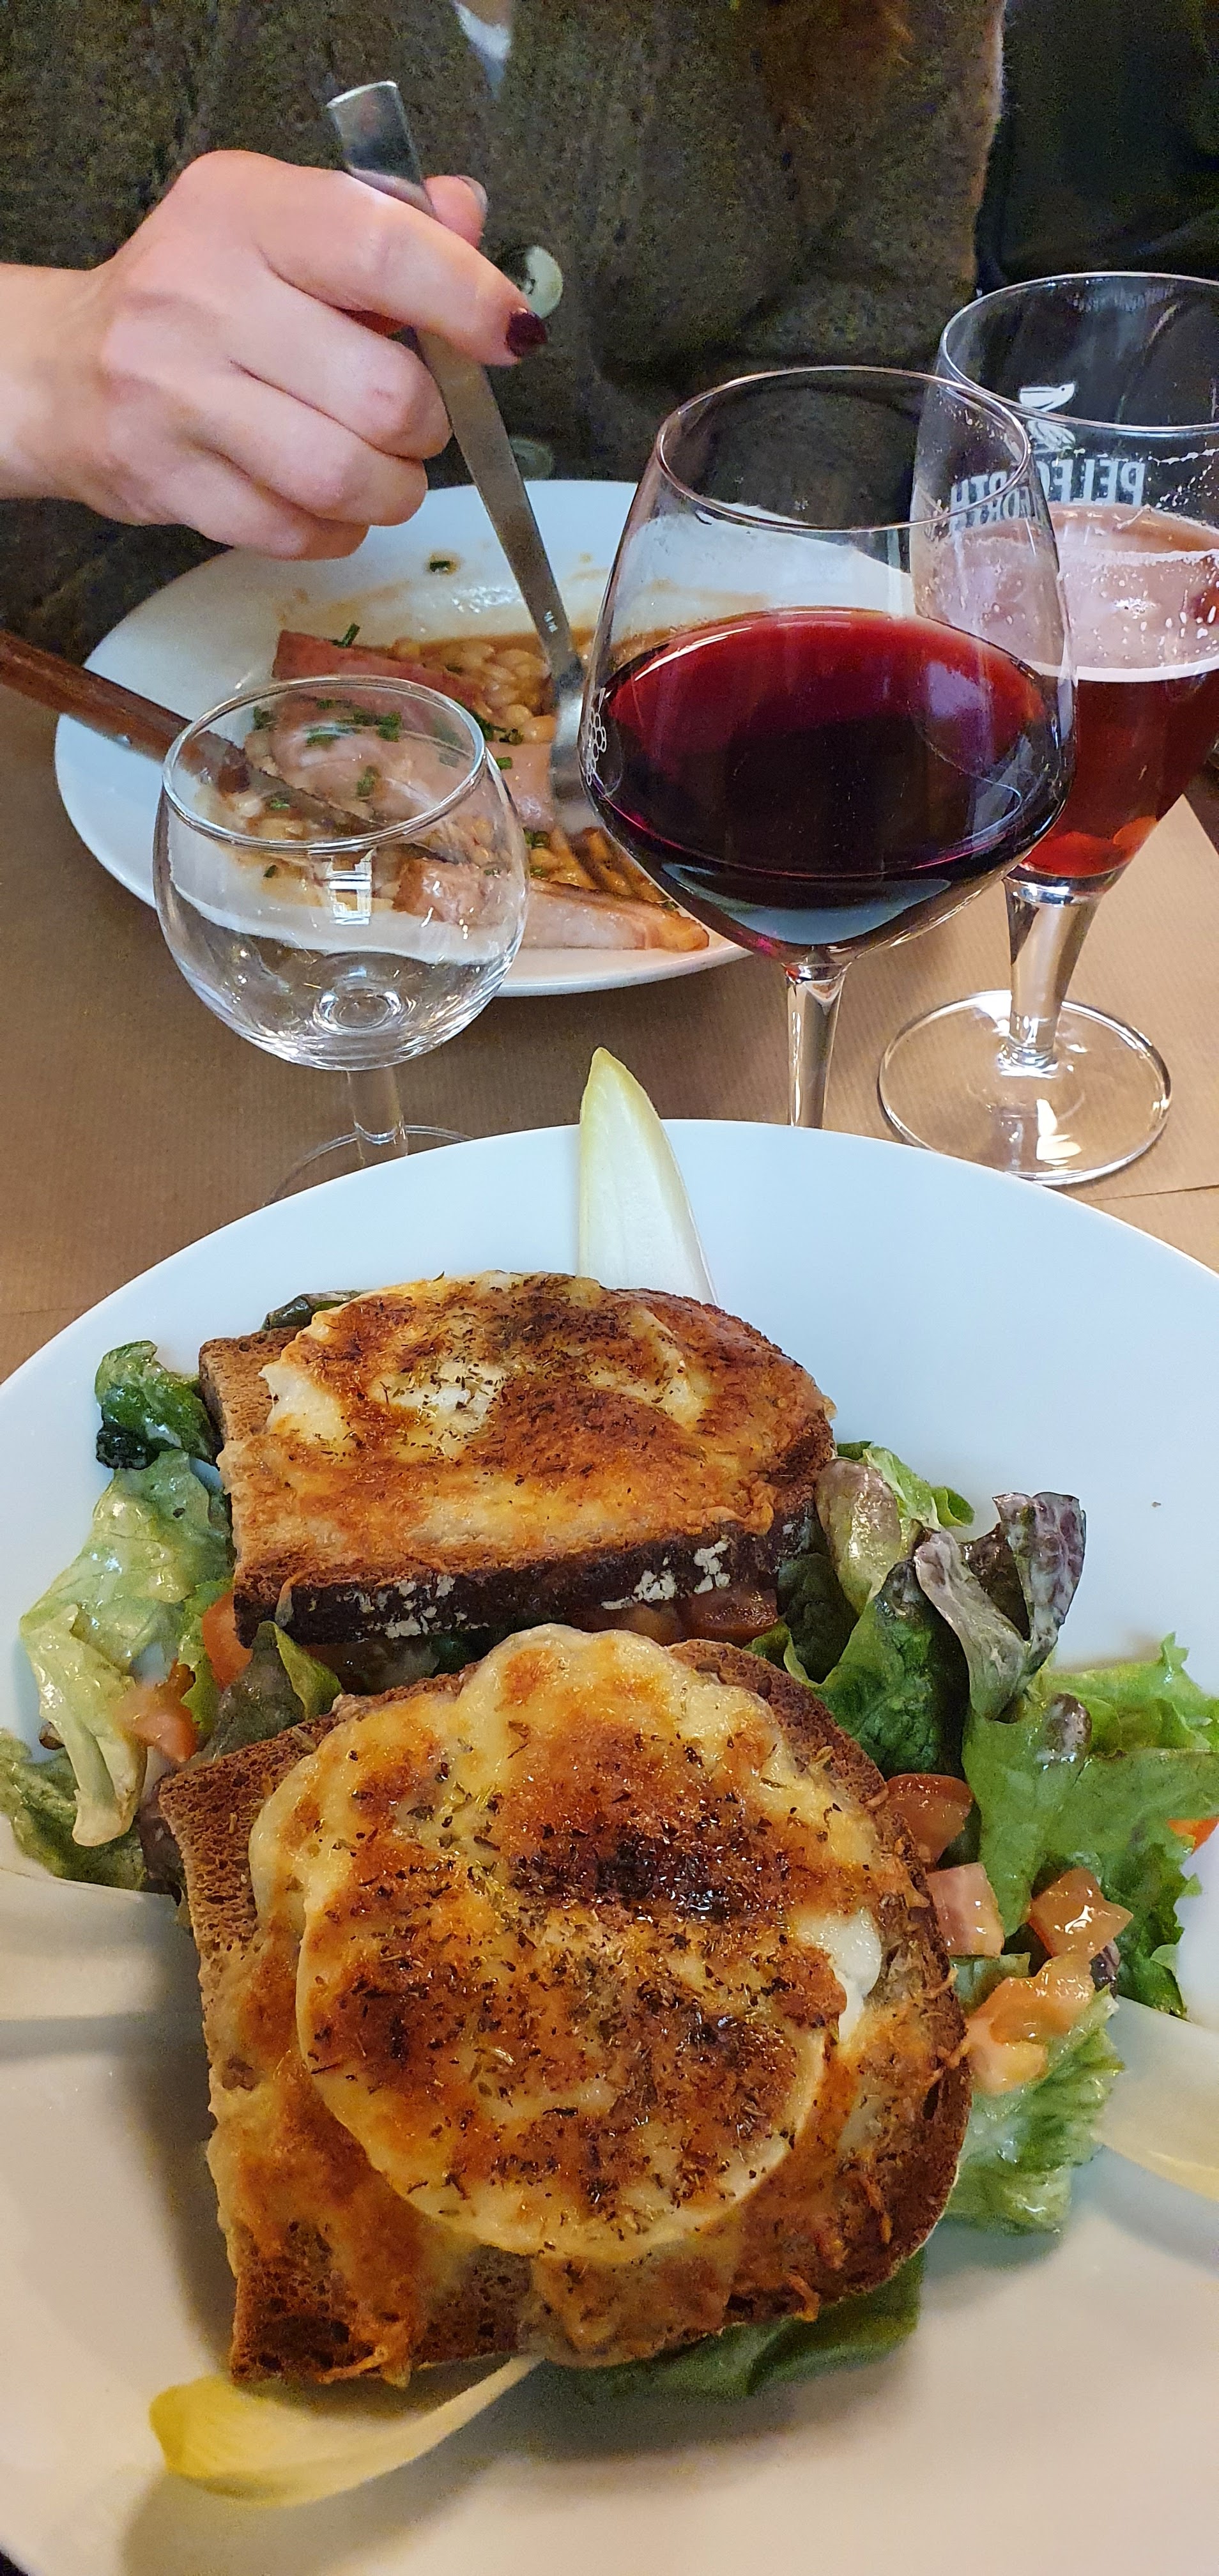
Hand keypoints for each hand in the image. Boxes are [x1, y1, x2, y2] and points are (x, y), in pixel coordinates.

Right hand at [0, 151, 539, 556]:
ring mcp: (179, 396)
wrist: (65, 368)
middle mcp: (204, 295)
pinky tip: (328, 503)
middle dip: (428, 424)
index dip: (466, 299)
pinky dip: (337, 529)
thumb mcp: (283, 225)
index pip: (380, 246)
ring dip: (392, 489)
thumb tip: (469, 220)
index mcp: (246, 211)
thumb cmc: (202, 293)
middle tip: (416, 420)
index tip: (509, 335)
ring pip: (343, 476)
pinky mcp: (169, 481)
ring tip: (382, 470)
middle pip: (380, 393)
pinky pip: (296, 532)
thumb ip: (386, 219)